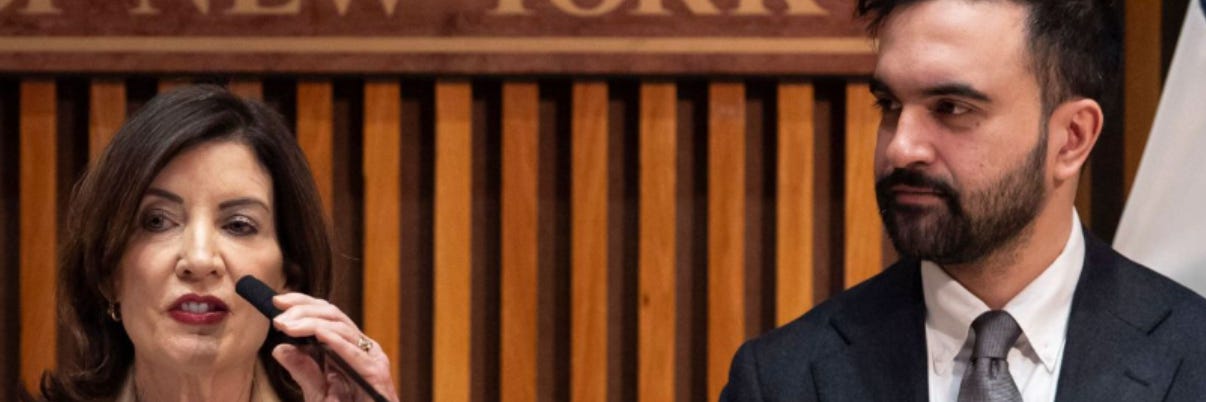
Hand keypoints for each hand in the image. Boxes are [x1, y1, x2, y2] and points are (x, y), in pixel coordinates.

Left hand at [269, 293, 398, 401]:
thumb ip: (303, 371)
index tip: (276, 301)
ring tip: (287, 326)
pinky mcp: (375, 371)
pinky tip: (315, 333)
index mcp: (348, 347)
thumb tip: (280, 349)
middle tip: (278, 317)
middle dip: (303, 309)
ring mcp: (370, 357)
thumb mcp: (317, 392)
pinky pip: (353, 350)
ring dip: (311, 322)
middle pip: (332, 314)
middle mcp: (361, 347)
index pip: (325, 314)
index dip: (302, 303)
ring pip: (340, 326)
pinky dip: (333, 339)